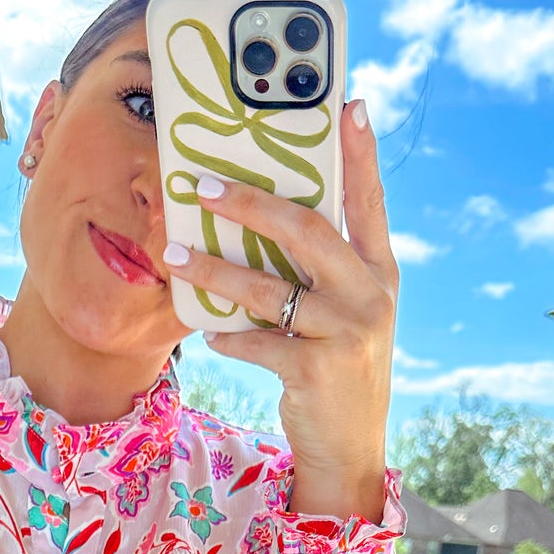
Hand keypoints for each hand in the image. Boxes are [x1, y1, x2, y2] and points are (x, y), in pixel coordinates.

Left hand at [162, 97, 397, 524]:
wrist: (350, 449)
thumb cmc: (337, 371)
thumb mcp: (344, 315)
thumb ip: (321, 271)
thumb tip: (266, 218)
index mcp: (379, 273)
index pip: (369, 201)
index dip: (360, 154)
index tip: (347, 104)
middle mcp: (370, 296)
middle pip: (308, 231)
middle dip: (252, 203)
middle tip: (204, 186)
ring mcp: (348, 333)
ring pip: (269, 289)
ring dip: (215, 271)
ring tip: (175, 257)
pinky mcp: (318, 370)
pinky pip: (259, 341)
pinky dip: (229, 336)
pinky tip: (210, 335)